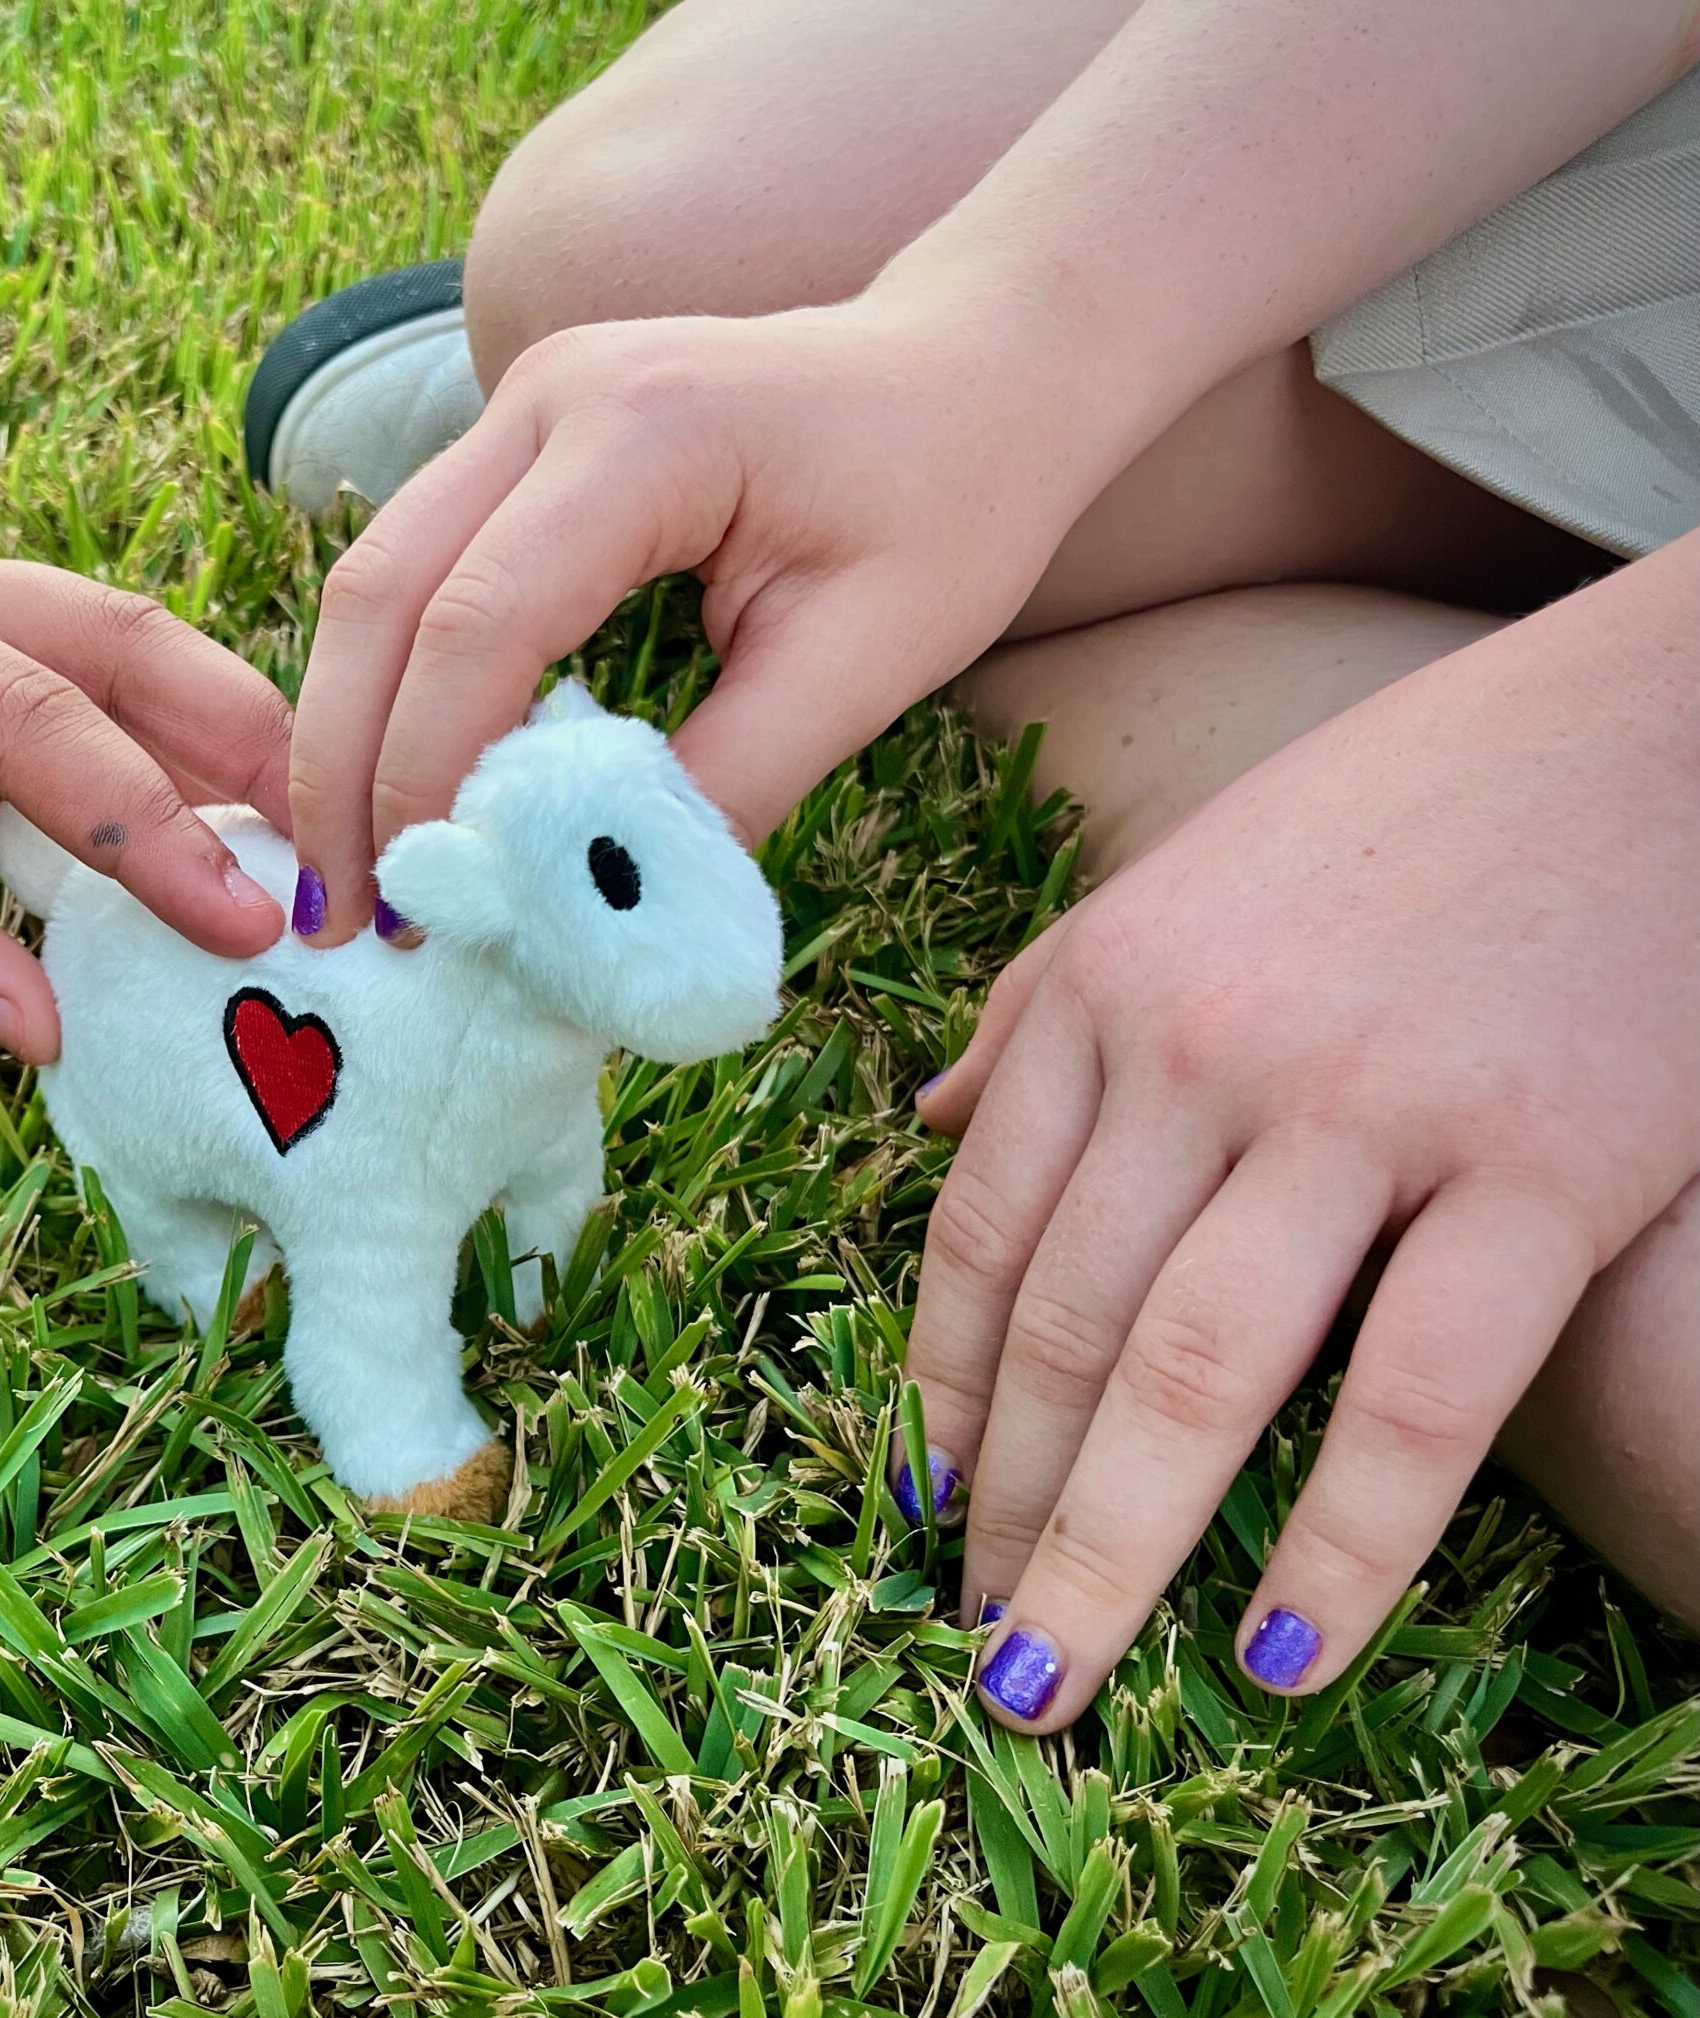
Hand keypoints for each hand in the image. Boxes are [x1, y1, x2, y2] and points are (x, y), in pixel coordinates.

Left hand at [0, 538, 292, 1059]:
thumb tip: (44, 1028)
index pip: (45, 727)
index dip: (157, 832)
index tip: (249, 929)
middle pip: (122, 639)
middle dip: (242, 747)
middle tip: (337, 867)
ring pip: (112, 640)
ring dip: (214, 732)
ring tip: (296, 846)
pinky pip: (66, 674)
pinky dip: (147, 741)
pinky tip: (190, 826)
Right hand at [285, 298, 1108, 942]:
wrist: (982, 364)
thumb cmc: (951, 501)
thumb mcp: (867, 662)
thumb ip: (729, 784)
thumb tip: (598, 914)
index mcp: (644, 431)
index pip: (480, 621)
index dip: (432, 776)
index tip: (428, 908)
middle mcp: (551, 394)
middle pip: (381, 592)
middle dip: (344, 767)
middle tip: (342, 917)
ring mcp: (523, 404)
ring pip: (375, 579)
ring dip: (349, 733)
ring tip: (353, 876)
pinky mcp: (519, 440)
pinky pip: (418, 570)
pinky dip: (392, 688)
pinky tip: (399, 791)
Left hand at [904, 539, 1699, 1726]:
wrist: (1666, 722)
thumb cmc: (1416, 809)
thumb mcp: (1190, 875)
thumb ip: (1047, 996)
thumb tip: (922, 1110)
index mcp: (1110, 986)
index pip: (981, 1232)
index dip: (940, 1390)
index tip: (920, 1503)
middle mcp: (1205, 1050)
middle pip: (1062, 1327)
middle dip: (1004, 1508)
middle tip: (974, 1646)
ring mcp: (1369, 1108)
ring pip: (1194, 1378)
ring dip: (1108, 1558)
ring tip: (1056, 1685)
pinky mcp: (1545, 1164)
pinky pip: (1415, 1400)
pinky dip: (1340, 1545)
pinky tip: (1282, 1654)